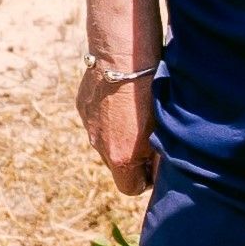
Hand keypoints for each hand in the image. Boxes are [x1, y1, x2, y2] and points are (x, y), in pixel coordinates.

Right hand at [75, 63, 156, 197]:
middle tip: (149, 134)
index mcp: (120, 158)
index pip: (130, 188)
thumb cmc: (151, 94)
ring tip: (135, 112)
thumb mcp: (161, 131)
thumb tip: (160, 175)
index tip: (154, 164)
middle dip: (132, 156)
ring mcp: (88, 126)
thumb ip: (159, 158)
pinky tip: (122, 97)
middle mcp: (99, 146)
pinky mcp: (82, 106)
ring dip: (119, 134)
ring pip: (105, 141)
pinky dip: (109, 115)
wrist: (124, 57)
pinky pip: (97, 120)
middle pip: (117, 165)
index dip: (145, 180)